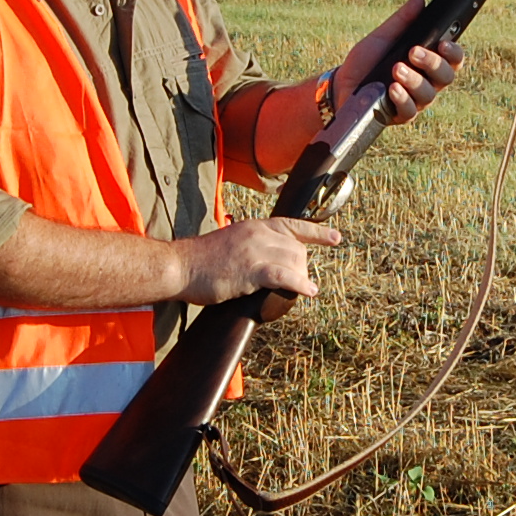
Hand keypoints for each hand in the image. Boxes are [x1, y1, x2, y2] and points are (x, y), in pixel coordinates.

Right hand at [175, 216, 341, 302]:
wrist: (180, 265)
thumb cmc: (199, 260)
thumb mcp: (229, 243)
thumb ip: (248, 246)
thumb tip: (262, 261)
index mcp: (253, 226)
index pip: (292, 225)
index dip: (316, 233)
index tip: (335, 238)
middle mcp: (258, 234)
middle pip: (297, 248)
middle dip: (303, 266)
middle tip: (298, 281)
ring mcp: (255, 251)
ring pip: (294, 261)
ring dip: (300, 277)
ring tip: (299, 289)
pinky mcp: (251, 270)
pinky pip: (284, 276)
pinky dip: (300, 284)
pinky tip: (309, 291)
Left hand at [333, 0, 465, 128]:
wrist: (342, 84)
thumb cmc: (367, 61)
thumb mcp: (383, 38)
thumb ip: (402, 21)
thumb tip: (419, 0)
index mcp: (428, 64)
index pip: (453, 59)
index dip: (454, 52)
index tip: (443, 42)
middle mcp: (427, 83)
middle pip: (446, 76)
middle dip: (432, 62)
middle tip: (413, 51)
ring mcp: (415, 101)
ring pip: (428, 94)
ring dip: (414, 79)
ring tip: (396, 68)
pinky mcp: (400, 116)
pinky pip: (409, 111)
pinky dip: (402, 98)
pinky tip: (392, 88)